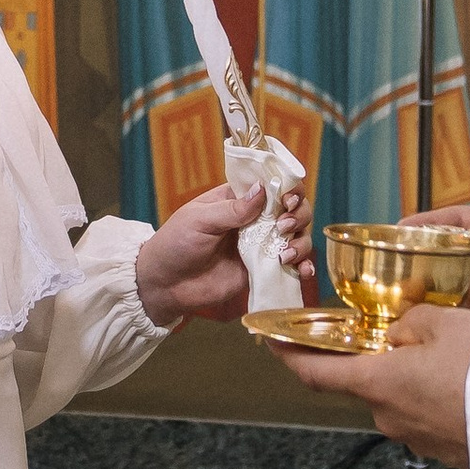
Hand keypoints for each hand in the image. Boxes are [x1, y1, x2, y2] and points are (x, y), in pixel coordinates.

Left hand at [136, 179, 311, 325]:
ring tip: (284, 255)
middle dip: (298, 215)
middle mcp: (254, 219)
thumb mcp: (199, 220)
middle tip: (284, 227)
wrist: (166, 285)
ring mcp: (260, 245)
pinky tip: (303, 271)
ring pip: (297, 236)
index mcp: (238, 199)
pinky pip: (290, 265)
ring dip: (301, 242)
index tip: (287, 199)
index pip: (273, 184)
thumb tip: (263, 189)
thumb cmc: (175, 244)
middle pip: (293, 209)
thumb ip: (232, 209)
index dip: (288, 187)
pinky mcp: (262, 270)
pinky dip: (303, 266)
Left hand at [284, 300, 469, 458]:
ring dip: (418, 378)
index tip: (271, 340)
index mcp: (377, 383)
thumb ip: (413, 323)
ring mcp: (417, 439)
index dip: (290, 355)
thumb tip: (403, 334)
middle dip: (385, 358)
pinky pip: (433, 416)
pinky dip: (441, 397)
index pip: (316, 373)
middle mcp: (388, 417)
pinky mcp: (445, 450)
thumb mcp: (447, 322)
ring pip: (405, 398)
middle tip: (414, 332)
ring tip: (457, 355)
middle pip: (371, 381)